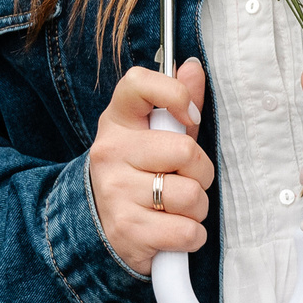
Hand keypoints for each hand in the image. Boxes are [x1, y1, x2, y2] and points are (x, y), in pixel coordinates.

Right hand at [91, 58, 213, 273]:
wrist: (100, 229)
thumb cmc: (140, 173)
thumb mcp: (155, 134)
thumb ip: (177, 101)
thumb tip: (192, 66)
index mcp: (118, 121)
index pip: (140, 84)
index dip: (176, 93)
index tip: (190, 117)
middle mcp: (110, 152)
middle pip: (187, 151)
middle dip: (201, 173)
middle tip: (185, 180)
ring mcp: (115, 192)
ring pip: (192, 196)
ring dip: (197, 209)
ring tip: (176, 208)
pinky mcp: (127, 231)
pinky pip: (188, 232)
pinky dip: (192, 237)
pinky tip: (173, 231)